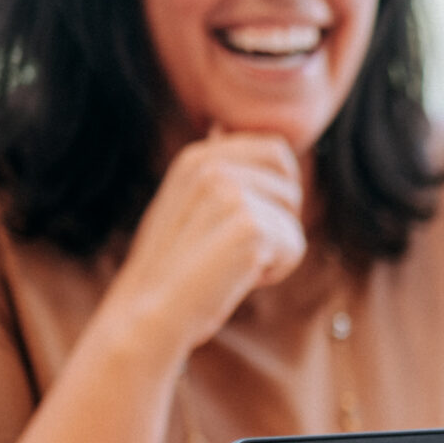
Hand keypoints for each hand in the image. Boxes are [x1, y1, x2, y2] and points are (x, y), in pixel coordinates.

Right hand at [103, 128, 306, 361]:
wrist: (149, 316)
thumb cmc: (174, 268)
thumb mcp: (188, 203)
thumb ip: (214, 168)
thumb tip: (223, 126)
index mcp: (199, 156)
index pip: (277, 149)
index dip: (274, 190)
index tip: (236, 221)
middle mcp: (211, 166)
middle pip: (292, 181)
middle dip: (279, 216)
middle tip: (234, 244)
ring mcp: (228, 194)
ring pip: (295, 218)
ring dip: (273, 248)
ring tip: (227, 261)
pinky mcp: (248, 227)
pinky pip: (295, 247)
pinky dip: (275, 270)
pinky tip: (235, 277)